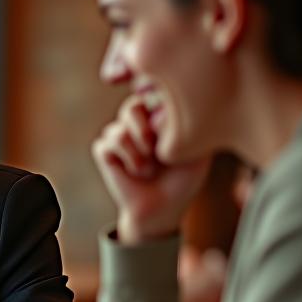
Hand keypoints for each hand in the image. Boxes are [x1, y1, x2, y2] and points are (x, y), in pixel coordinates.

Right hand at [92, 94, 209, 243]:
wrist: (164, 207)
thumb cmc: (184, 178)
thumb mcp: (197, 150)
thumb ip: (186, 126)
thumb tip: (157, 113)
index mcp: (159, 114)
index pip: (153, 94)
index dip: (161, 113)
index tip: (173, 137)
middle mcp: (138, 121)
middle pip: (131, 107)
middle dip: (144, 131)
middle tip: (156, 150)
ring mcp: (119, 136)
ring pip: (118, 129)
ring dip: (138, 153)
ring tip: (149, 168)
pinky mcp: (105, 152)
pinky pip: (107, 145)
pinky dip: (126, 160)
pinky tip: (136, 172)